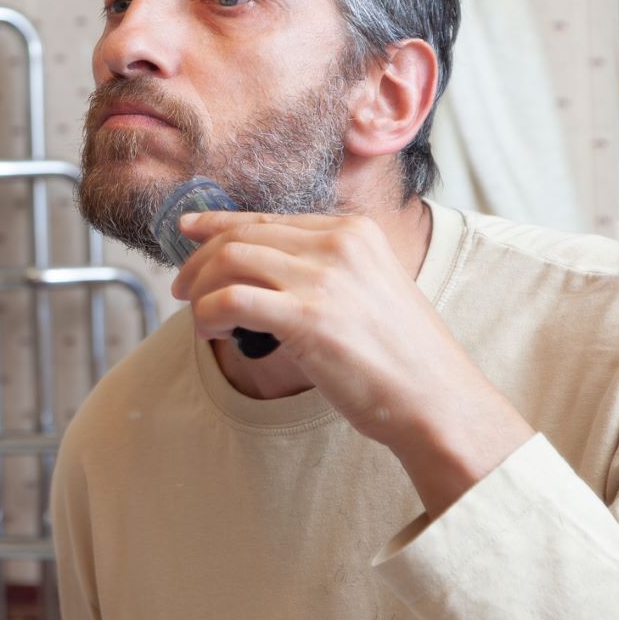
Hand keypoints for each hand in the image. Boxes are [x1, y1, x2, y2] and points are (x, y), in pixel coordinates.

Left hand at [171, 211, 532, 515]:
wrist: (436, 401)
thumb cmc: (402, 360)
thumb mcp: (369, 292)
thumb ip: (324, 274)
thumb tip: (260, 276)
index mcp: (354, 232)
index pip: (268, 219)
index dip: (219, 224)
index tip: (189, 232)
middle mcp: (338, 244)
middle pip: (241, 235)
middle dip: (200, 260)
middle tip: (182, 287)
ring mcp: (324, 277)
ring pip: (229, 261)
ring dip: (201, 290)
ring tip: (200, 318)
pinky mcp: (308, 317)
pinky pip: (230, 300)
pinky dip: (208, 314)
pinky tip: (213, 333)